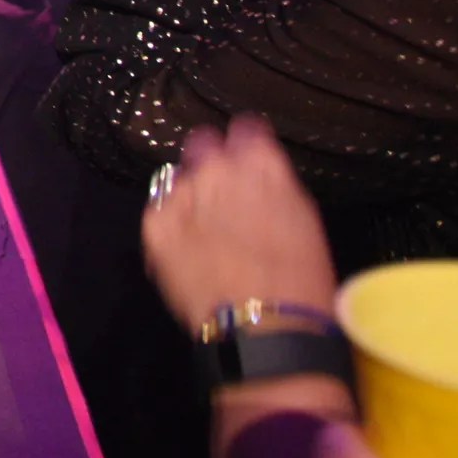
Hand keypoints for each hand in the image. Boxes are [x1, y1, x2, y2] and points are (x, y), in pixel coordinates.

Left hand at [141, 116, 339, 333]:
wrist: (267, 328)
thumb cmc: (300, 280)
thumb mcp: (302, 218)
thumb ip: (274, 184)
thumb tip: (259, 172)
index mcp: (261, 163)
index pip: (246, 129)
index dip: (247, 144)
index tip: (247, 155)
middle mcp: (217, 169)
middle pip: (204, 145)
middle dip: (211, 162)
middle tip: (220, 192)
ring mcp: (182, 194)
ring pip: (179, 178)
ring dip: (191, 195)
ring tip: (205, 229)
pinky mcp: (156, 224)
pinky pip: (159, 210)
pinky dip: (171, 223)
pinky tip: (188, 247)